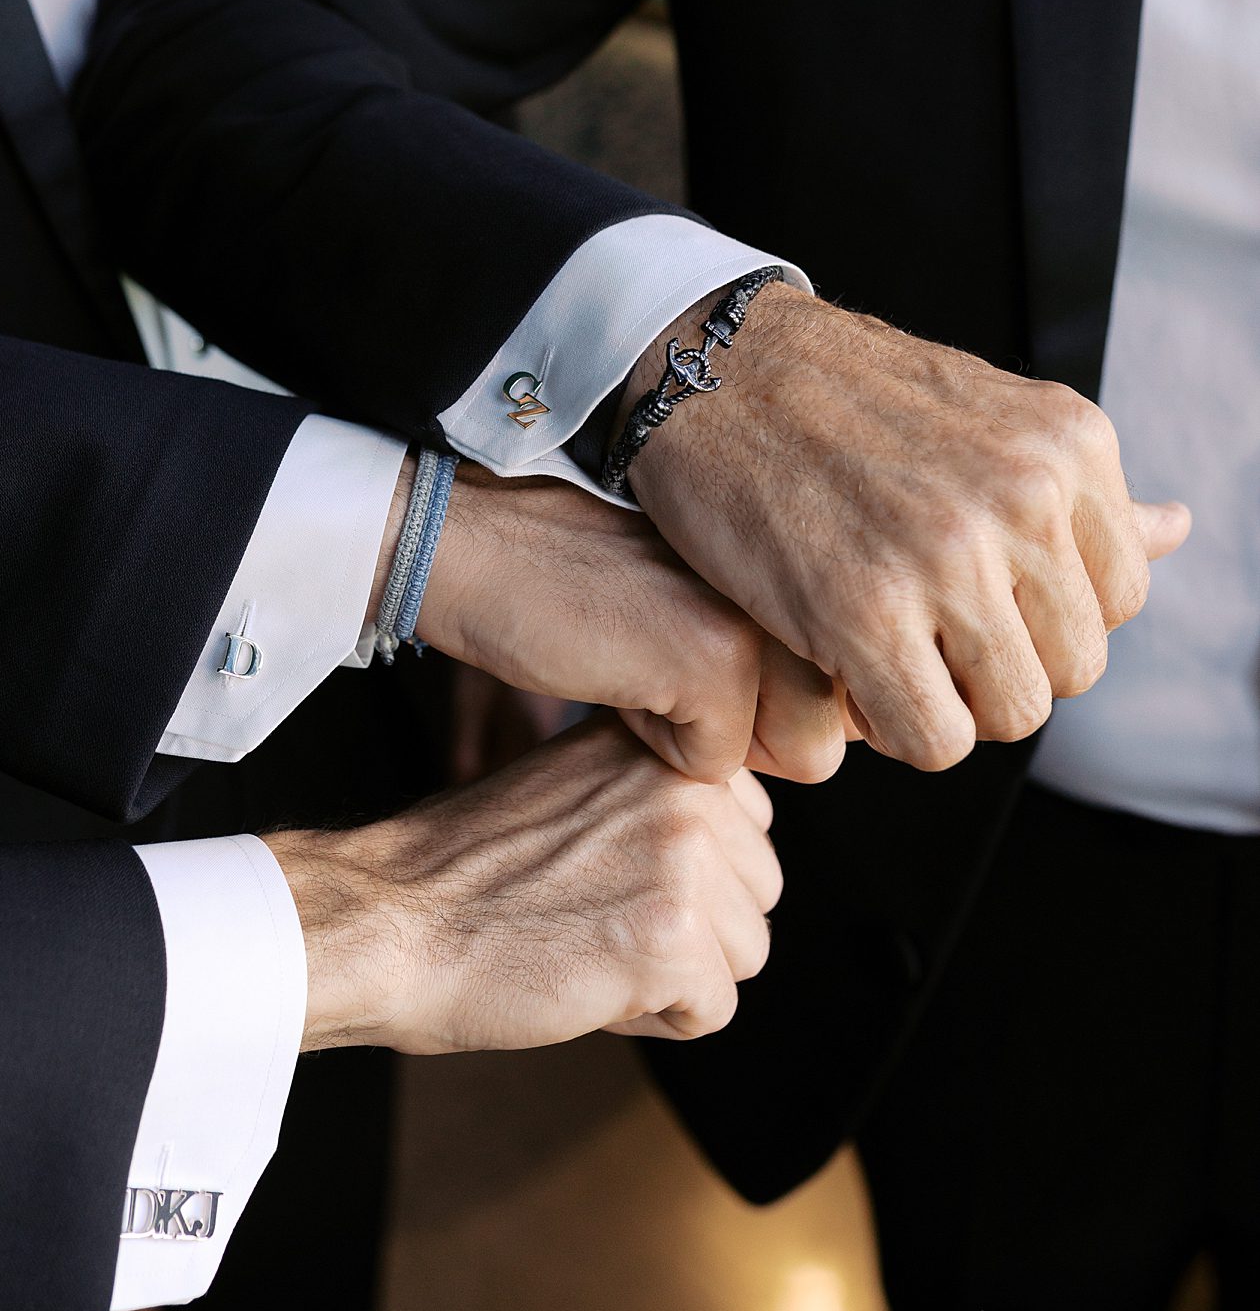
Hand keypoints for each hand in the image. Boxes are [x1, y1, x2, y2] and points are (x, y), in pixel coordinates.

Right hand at [268, 714, 781, 1053]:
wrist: (389, 923)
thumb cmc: (465, 871)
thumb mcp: (576, 790)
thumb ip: (657, 795)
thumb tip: (738, 837)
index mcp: (663, 744)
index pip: (749, 827)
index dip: (683, 877)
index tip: (605, 877)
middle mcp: (686, 787)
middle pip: (759, 893)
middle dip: (691, 928)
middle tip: (592, 917)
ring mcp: (686, 859)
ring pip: (748, 954)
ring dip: (677, 975)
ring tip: (589, 948)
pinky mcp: (675, 939)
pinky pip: (716, 1011)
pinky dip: (656, 1022)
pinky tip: (589, 985)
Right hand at [375, 460, 846, 784]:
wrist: (472, 546)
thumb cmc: (568, 585)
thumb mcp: (697, 602)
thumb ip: (768, 650)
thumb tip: (823, 736)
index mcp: (797, 563)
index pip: (839, 704)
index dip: (758, 721)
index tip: (686, 663)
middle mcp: (793, 583)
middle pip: (822, 740)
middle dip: (741, 740)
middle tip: (660, 672)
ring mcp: (758, 618)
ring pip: (787, 756)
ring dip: (706, 741)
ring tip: (639, 667)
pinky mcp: (713, 659)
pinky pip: (715, 764)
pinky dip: (653, 743)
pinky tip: (609, 672)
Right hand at [622, 283, 1190, 772]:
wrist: (712, 366)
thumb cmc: (839, 396)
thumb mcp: (986, 417)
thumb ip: (1079, 491)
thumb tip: (1177, 528)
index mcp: (1069, 445)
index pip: (1119, 600)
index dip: (1041, 617)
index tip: (971, 597)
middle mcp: (1026, 495)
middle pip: (1072, 667)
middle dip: (1000, 666)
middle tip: (922, 630)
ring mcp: (948, 556)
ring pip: (1012, 713)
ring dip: (950, 703)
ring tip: (888, 650)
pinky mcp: (864, 612)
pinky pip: (934, 738)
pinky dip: (897, 728)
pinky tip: (850, 671)